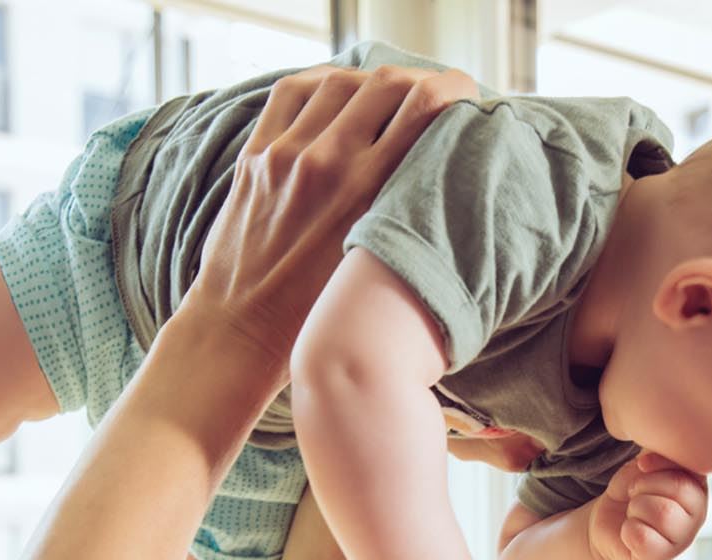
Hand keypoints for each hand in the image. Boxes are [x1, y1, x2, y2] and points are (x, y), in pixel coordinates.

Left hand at [179, 64, 478, 394]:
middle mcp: (326, 163)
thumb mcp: (379, 263)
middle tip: (431, 93)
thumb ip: (407, 215)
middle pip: (385, 84)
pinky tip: (339, 93)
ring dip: (371, 81)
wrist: (244, 327)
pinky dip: (323, 82)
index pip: (422, 107)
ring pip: (340, 81)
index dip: (452, 88)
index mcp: (366, 192)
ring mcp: (285, 154)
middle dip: (417, 79)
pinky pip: (292, 91)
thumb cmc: (319, 313)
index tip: (466, 92)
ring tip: (387, 97)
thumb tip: (439, 178)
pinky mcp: (257, 154)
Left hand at [588, 452, 708, 559]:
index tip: (642, 465)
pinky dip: (628, 530)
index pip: (690, 466)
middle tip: (635, 492)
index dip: (659, 462)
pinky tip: (630, 530)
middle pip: (678, 488)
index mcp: (698, 484)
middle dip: (645, 485)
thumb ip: (659, 454)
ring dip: (636, 507)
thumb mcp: (643, 464)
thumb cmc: (631, 490)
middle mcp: (699, 511)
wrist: (608, 522)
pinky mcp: (662, 557)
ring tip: (634, 511)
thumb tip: (660, 453)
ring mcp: (683, 537)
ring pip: (663, 512)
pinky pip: (643, 538)